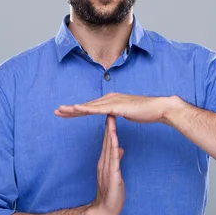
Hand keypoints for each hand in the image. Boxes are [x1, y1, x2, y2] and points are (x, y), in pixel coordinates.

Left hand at [55, 93, 181, 123]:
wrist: (159, 108)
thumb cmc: (145, 112)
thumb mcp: (127, 113)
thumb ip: (117, 114)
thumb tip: (112, 116)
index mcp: (111, 100)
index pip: (90, 107)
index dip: (76, 111)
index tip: (65, 113)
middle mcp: (109, 98)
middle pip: (86, 105)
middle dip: (70, 109)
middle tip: (56, 112)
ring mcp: (113, 101)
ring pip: (89, 106)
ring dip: (74, 109)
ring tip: (61, 111)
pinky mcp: (117, 106)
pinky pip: (98, 109)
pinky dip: (86, 109)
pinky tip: (76, 109)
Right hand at [90, 115, 124, 214]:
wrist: (105, 210)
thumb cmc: (112, 194)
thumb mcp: (116, 173)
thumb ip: (116, 160)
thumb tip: (120, 149)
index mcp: (105, 161)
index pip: (107, 142)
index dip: (110, 128)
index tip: (111, 114)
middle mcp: (104, 163)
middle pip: (107, 141)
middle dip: (109, 126)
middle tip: (109, 110)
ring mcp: (107, 169)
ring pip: (109, 148)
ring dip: (110, 134)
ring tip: (111, 121)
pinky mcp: (112, 176)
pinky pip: (113, 161)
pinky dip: (114, 150)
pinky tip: (116, 142)